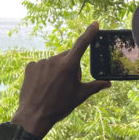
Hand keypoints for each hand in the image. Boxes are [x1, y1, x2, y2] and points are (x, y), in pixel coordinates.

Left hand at [11, 22, 110, 136]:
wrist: (34, 116)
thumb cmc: (59, 107)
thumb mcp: (80, 96)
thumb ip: (95, 86)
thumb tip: (108, 83)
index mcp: (69, 65)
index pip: (82, 44)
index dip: (89, 33)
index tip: (95, 24)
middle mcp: (54, 60)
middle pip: (67, 57)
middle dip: (70, 66)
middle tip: (67, 84)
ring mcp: (41, 63)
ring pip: (54, 62)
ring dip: (56, 70)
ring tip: (52, 88)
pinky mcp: (30, 67)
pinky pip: (41, 66)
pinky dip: (43, 73)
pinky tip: (42, 85)